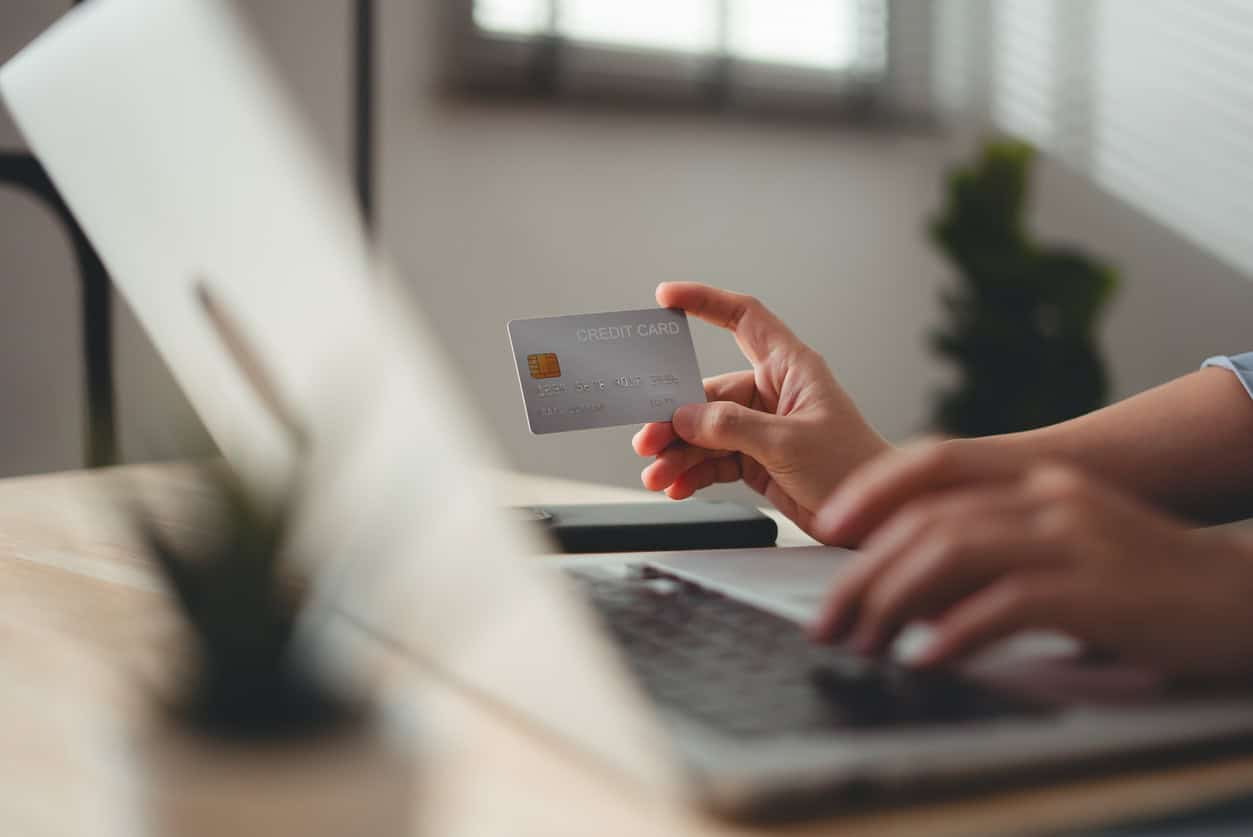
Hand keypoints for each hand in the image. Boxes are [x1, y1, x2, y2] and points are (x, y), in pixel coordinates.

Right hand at [633, 283, 888, 540]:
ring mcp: (763, 427)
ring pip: (706, 431)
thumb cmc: (853, 468)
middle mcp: (773, 392)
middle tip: (649, 440)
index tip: (667, 297)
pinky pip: (715, 459)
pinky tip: (676, 485)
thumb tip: (686, 417)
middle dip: (676, 417)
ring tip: (657, 474)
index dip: (706, 301)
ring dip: (679, 453)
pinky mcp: (758, 459)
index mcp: (790, 368)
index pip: (743, 318)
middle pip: (709, 393)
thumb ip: (733, 426)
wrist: (876, 520)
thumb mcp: (789, 442)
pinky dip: (693, 472)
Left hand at [811, 442, 1252, 680]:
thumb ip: (996, 549)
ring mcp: (1075, 538)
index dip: (874, 489)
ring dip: (894, 601)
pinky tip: (926, 659)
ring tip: (865, 643)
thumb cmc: (1148, 578)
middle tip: (831, 620)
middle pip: (928, 517)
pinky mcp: (1097, 592)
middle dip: (865, 572)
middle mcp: (1051, 494)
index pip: (937, 459)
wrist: (1246, 597)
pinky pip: (1004, 605)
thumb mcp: (1067, 541)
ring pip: (951, 552)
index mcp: (1041, 476)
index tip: (830, 527)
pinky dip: (955, 633)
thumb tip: (916, 593)